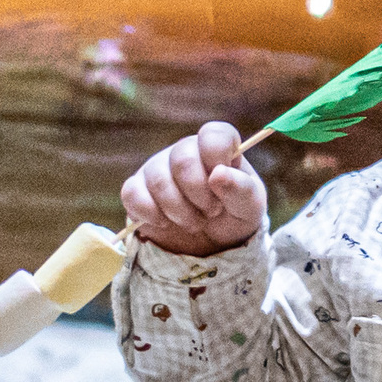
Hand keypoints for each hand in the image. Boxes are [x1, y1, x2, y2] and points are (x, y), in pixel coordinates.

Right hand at [122, 119, 267, 254]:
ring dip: (179, 211)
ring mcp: (157, 168)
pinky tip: (165, 223)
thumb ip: (242, 189)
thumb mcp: (249, 207)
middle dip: (199, 195)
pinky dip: (150, 214)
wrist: (209, 246)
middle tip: (211, 212)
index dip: (217, 159)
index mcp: (217, 147)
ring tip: (194, 223)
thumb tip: (218, 175)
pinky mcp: (136, 189)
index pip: (213, 135)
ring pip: (158, 180)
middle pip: (183, 160)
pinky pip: (132, 193)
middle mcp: (185, 151)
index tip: (221, 184)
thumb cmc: (234, 217)